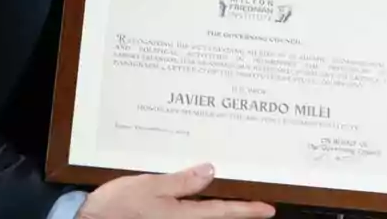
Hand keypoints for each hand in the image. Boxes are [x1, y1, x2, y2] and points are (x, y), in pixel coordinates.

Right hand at [77, 163, 275, 218]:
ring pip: (201, 212)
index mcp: (184, 218)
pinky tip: (196, 185)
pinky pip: (185, 209)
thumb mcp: (151, 187)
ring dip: (215, 200)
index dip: (248, 210)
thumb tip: (211, 171)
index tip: (269, 209)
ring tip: (231, 185)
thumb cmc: (117, 207)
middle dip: (235, 204)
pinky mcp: (158, 217)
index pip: (224, 213)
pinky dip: (195, 198)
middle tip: (256, 193)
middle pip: (215, 214)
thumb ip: (182, 181)